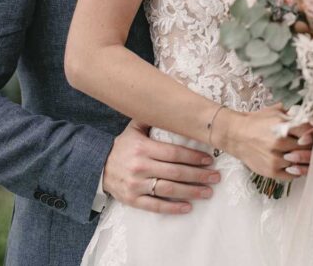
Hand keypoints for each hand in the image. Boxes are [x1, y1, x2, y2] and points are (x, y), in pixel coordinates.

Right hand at [102, 120, 219, 213]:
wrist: (96, 166)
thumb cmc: (122, 146)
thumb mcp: (133, 129)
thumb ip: (151, 118)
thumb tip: (172, 105)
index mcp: (143, 147)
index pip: (174, 153)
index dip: (193, 156)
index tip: (209, 159)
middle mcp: (140, 166)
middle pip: (176, 172)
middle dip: (199, 175)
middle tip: (216, 176)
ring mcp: (136, 184)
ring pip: (168, 189)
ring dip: (191, 191)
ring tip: (208, 192)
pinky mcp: (132, 199)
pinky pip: (155, 205)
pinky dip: (172, 207)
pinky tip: (188, 207)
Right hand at [216, 104, 312, 181]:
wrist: (236, 135)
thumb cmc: (257, 122)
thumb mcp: (276, 111)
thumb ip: (294, 114)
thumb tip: (312, 116)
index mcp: (284, 127)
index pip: (310, 133)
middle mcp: (280, 143)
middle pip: (308, 149)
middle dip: (312, 147)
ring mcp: (276, 159)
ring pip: (301, 163)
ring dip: (304, 160)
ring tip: (304, 155)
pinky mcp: (271, 171)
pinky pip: (292, 175)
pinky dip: (296, 170)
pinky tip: (295, 163)